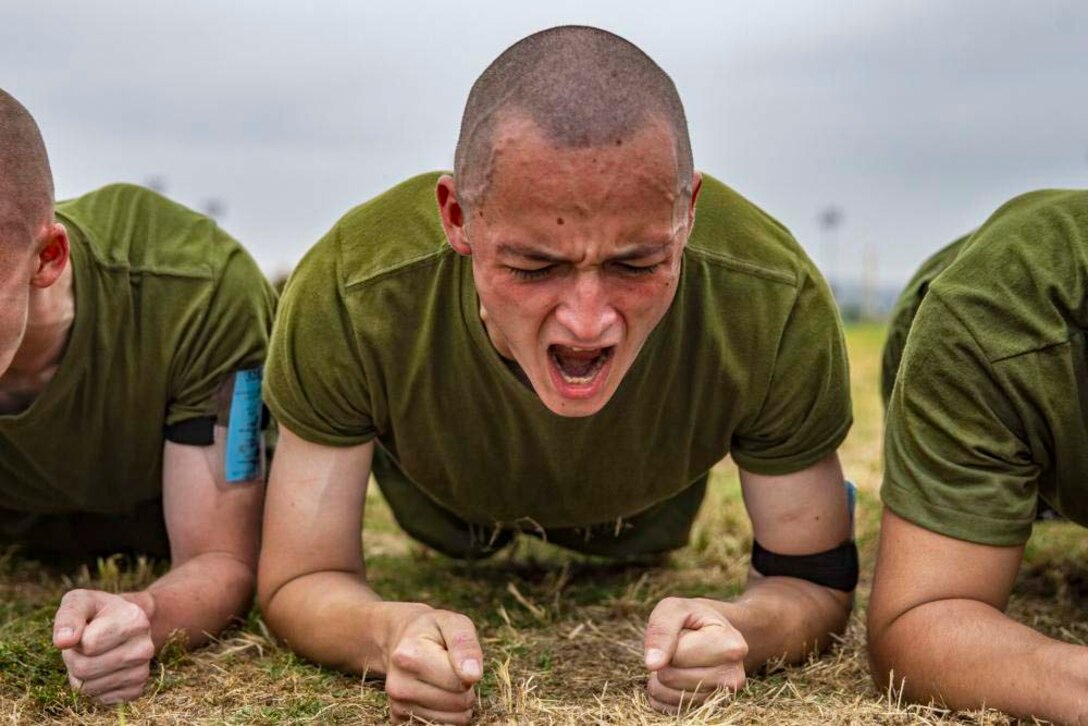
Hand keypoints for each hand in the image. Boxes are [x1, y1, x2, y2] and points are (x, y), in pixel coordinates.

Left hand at [52, 589, 155, 703]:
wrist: (124, 623)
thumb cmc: (98, 611)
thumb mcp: (81, 602)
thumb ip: (69, 616)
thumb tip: (63, 641)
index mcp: (135, 620)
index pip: (89, 644)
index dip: (77, 638)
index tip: (87, 627)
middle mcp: (145, 647)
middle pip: (85, 668)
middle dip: (73, 658)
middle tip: (83, 646)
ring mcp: (143, 670)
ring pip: (89, 688)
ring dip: (80, 675)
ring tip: (93, 656)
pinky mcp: (136, 689)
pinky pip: (100, 699)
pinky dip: (93, 688)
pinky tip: (102, 670)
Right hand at [384, 605, 482, 723]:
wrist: (400, 641)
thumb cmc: (432, 630)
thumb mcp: (453, 623)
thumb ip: (465, 644)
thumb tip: (473, 675)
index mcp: (409, 655)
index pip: (460, 680)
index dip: (469, 669)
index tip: (455, 655)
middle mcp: (398, 685)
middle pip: (459, 703)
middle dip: (465, 687)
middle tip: (451, 668)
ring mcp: (398, 706)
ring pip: (454, 720)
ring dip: (458, 702)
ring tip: (443, 680)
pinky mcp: (399, 720)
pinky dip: (447, 714)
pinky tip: (435, 693)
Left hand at [643, 596, 747, 713]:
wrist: (714, 633)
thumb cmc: (692, 618)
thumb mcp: (675, 609)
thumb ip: (661, 630)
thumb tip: (652, 664)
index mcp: (731, 646)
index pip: (677, 655)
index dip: (669, 642)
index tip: (684, 632)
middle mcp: (732, 678)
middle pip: (671, 677)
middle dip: (665, 660)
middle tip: (680, 647)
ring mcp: (721, 698)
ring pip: (668, 695)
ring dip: (662, 677)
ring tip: (679, 661)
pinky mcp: (707, 710)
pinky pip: (668, 708)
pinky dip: (664, 692)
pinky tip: (677, 676)